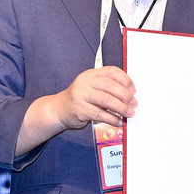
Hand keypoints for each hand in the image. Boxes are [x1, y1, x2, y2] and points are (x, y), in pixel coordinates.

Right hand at [16, 66, 136, 155]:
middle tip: (134, 104)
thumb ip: (108, 86)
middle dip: (126, 96)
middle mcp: (85, 82)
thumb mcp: (92, 86)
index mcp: (91, 74)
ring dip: (121, 108)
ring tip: (129, 113)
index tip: (134, 90)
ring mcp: (81, 95)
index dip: (126, 80)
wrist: (59, 109)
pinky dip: (112, 119)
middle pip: (111, 86)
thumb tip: (130, 95)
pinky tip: (118, 121)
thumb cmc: (81, 97)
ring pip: (107, 101)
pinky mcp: (79, 110)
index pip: (112, 71)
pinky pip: (100, 115)